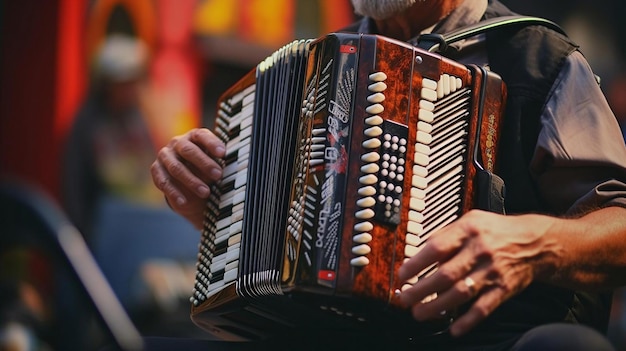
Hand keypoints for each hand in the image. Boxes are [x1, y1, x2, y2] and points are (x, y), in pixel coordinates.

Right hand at [151, 128, 225, 228]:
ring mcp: (165, 156)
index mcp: (194, 136)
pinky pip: (163, 182)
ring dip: (191, 181)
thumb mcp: (215, 163)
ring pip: (176, 168)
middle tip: (219, 175)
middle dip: (204, 163)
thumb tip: (238, 167)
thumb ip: (221, 162)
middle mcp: (177, 143)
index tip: (224, 153)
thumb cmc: (206, 168)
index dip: (212, 143)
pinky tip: (184, 202)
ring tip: (206, 193)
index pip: (202, 136)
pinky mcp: (156, 170)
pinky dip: (174, 193)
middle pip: (188, 151)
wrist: (186, 179)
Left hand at [397, 209, 559, 336]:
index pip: (436, 248)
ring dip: (438, 307)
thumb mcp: (471, 220)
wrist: (536, 243)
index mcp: (468, 230)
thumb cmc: (496, 231)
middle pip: (445, 274)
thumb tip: (420, 253)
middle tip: (405, 299)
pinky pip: (484, 308)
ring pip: (461, 293)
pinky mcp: (504, 289)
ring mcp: (492, 271)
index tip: (402, 275)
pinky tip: (454, 329)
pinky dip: (468, 320)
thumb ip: (446, 234)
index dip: (416, 263)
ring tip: (419, 314)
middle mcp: (480, 251)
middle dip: (421, 290)